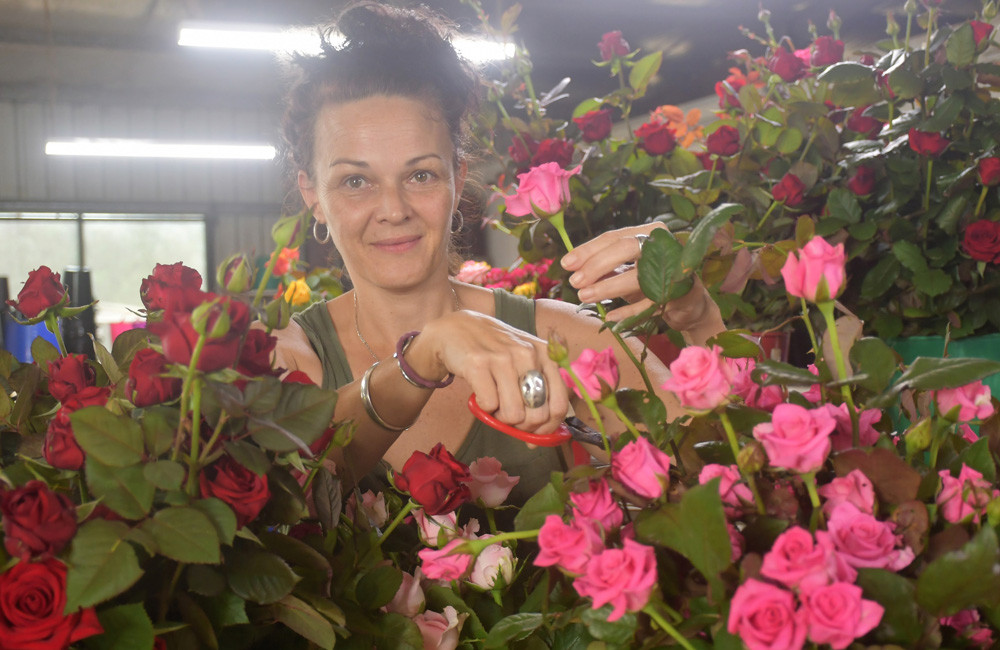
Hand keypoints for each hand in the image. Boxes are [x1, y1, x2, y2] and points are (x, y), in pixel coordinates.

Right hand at [405, 310, 569, 434]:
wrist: (457, 329)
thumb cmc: (496, 352)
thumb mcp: (525, 362)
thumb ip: (539, 394)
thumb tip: (539, 438)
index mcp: (546, 355)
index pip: (559, 405)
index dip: (548, 428)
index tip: (534, 433)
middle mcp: (528, 354)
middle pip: (537, 415)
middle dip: (523, 426)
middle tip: (510, 417)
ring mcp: (503, 358)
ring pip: (513, 414)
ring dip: (501, 418)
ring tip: (494, 403)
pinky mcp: (478, 363)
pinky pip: (489, 405)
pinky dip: (483, 408)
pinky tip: (481, 394)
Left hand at [561, 223, 720, 333]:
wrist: (690, 304)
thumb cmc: (653, 282)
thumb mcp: (628, 270)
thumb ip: (605, 266)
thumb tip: (572, 267)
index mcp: (649, 233)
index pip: (614, 237)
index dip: (588, 250)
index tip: (566, 264)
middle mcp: (664, 244)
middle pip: (625, 248)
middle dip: (597, 265)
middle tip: (575, 282)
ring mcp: (675, 266)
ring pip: (637, 275)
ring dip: (607, 288)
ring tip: (585, 297)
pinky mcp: (682, 291)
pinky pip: (649, 302)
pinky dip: (628, 312)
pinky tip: (610, 317)